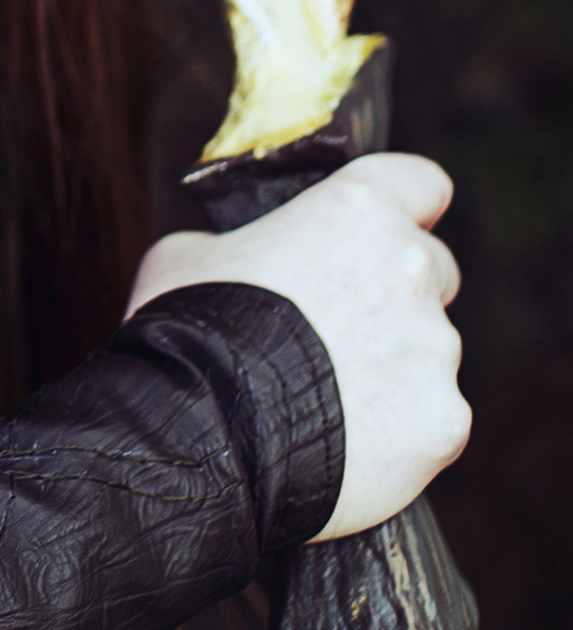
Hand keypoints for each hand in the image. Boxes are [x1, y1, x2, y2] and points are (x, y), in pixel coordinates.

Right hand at [125, 153, 469, 540]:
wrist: (199, 433)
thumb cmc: (185, 330)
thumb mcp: (188, 253)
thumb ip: (243, 244)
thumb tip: (251, 262)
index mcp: (356, 210)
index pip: (421, 184)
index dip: (403, 205)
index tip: (386, 231)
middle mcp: (409, 269)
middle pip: (434, 271)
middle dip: (396, 295)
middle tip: (338, 329)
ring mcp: (434, 350)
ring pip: (429, 353)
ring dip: (393, 367)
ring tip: (325, 401)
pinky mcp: (443, 421)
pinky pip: (431, 421)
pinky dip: (398, 433)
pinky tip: (345, 444)